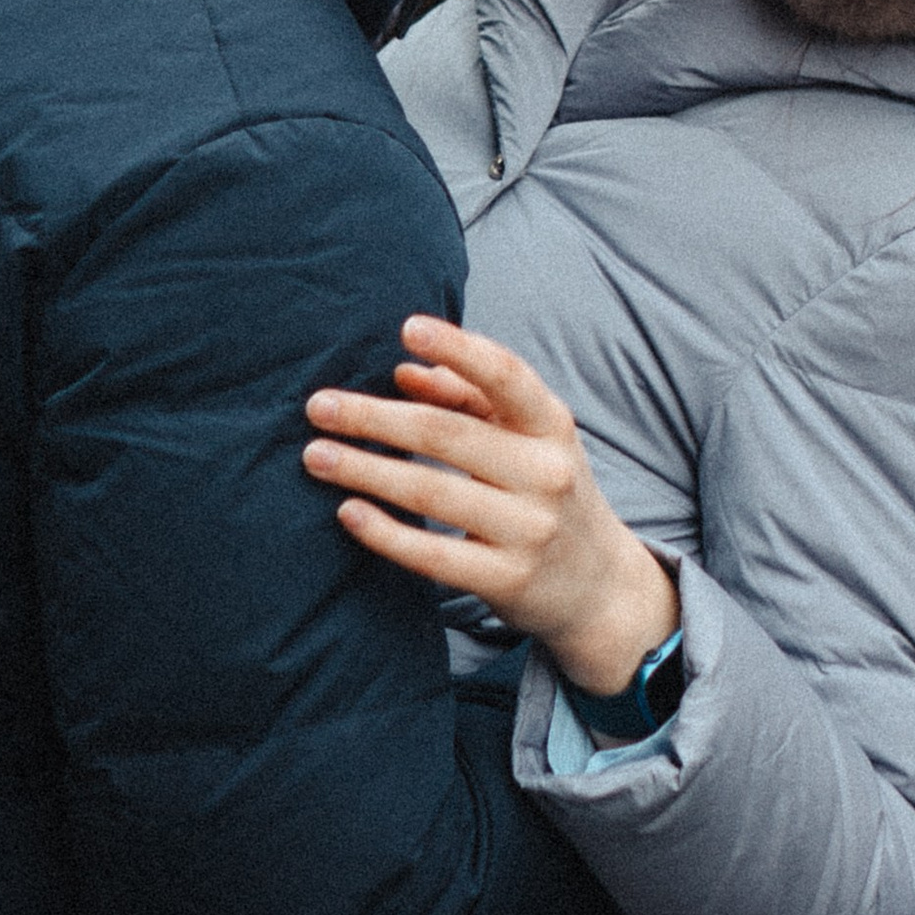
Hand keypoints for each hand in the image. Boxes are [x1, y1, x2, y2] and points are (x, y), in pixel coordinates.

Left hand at [304, 319, 679, 701]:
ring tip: (316, 456)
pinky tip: (348, 511)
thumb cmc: (546, 492)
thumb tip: (404, 371)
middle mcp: (548, 474)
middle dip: (374, 417)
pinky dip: (386, 531)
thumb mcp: (529, 439)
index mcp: (552, 426)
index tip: (406, 327)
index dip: (459, 348)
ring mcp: (530, 530)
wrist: (599, 587)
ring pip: (431, 491)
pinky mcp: (508, 580)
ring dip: (365, 469)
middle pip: (446, 434)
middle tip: (318, 407)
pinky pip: (434, 554)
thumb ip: (471, 398)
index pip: (506, 376)